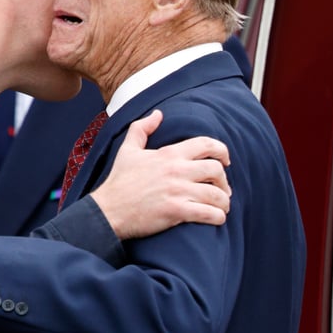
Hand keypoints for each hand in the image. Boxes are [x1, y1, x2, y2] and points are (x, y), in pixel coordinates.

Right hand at [90, 109, 231, 238]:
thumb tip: (157, 114)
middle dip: (224, 181)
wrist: (107, 210)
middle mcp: (177, 170)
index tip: (226, 161)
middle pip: (216, 170)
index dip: (222, 152)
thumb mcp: (127, 150)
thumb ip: (142, 129)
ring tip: (222, 207)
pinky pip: (208, 213)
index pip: (207, 144)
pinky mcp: (176, 211)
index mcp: (169, 154)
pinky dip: (218, 217)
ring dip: (224, 202)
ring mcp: (178, 191)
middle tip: (222, 190)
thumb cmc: (118, 182)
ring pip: (216, 194)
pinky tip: (217, 219)